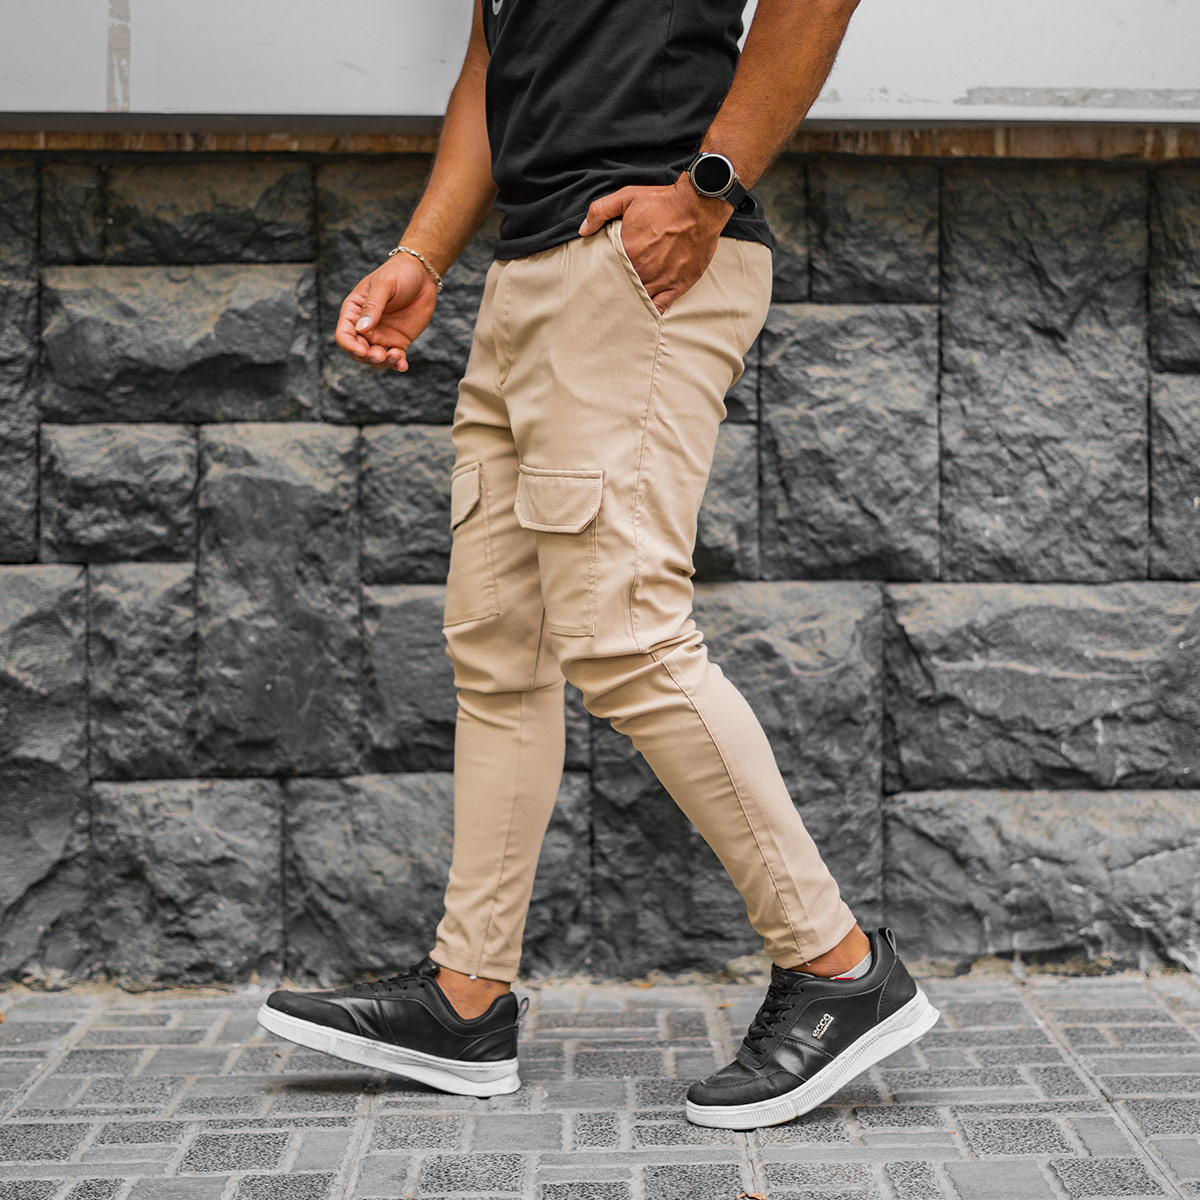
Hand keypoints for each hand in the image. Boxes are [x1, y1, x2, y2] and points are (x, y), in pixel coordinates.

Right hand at [335, 254, 439, 371]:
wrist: (422, 275)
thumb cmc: (398, 274)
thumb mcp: (384, 285)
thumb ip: (373, 306)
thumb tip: (361, 329)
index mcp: (354, 311)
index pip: (344, 335)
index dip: (350, 346)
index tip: (362, 351)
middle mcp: (365, 327)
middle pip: (358, 351)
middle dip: (367, 358)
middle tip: (380, 356)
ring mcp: (382, 336)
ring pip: (375, 359)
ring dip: (383, 363)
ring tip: (395, 357)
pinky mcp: (398, 342)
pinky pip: (395, 358)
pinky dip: (397, 364)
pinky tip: (403, 365)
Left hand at [577, 174, 730, 314]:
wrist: (699, 206)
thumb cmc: (664, 201)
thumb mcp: (627, 197)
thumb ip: (600, 210)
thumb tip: (583, 229)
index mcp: (628, 251)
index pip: (607, 272)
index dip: (602, 276)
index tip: (598, 279)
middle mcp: (643, 269)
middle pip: (622, 289)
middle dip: (615, 292)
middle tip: (607, 296)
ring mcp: (661, 280)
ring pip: (639, 300)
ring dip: (631, 302)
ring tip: (622, 306)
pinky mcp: (678, 285)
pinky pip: (660, 307)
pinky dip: (650, 311)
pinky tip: (643, 312)